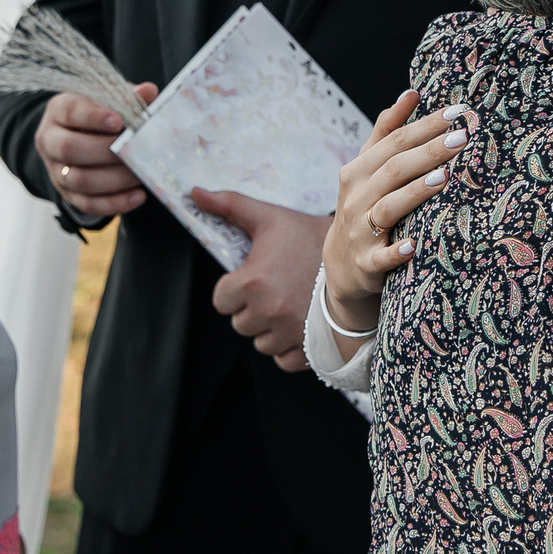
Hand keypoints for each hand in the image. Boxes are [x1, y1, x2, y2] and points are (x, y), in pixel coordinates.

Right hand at [34, 86, 156, 220]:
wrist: (81, 136)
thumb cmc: (100, 113)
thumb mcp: (111, 98)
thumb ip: (128, 96)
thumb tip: (149, 91)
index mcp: (59, 110)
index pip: (72, 112)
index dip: (94, 118)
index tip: (118, 122)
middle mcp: (50, 140)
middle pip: (69, 149)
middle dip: (106, 152)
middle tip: (136, 151)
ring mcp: (56, 170)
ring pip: (78, 180)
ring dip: (114, 180)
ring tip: (141, 174)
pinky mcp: (67, 194)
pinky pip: (88, 204)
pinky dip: (115, 203)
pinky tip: (138, 196)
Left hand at [189, 190, 326, 371]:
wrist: (358, 258)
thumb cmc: (309, 238)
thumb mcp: (269, 218)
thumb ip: (229, 205)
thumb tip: (194, 193)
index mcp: (253, 282)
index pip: (221, 301)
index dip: (234, 289)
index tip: (253, 278)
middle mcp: (268, 311)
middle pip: (240, 323)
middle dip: (251, 309)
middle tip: (275, 289)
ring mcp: (289, 333)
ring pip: (260, 343)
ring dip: (268, 329)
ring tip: (289, 304)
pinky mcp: (307, 349)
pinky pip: (281, 360)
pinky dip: (287, 347)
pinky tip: (298, 324)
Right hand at [323, 91, 472, 334]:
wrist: (344, 264)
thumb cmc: (364, 205)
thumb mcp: (368, 168)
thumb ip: (387, 131)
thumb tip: (411, 93)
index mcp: (358, 171)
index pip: (393, 142)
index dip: (423, 126)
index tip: (456, 112)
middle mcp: (356, 198)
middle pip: (393, 170)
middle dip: (428, 153)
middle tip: (462, 138)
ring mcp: (360, 231)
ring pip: (387, 208)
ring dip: (414, 193)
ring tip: (443, 178)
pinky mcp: (368, 263)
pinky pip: (382, 257)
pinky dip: (397, 251)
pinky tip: (414, 245)